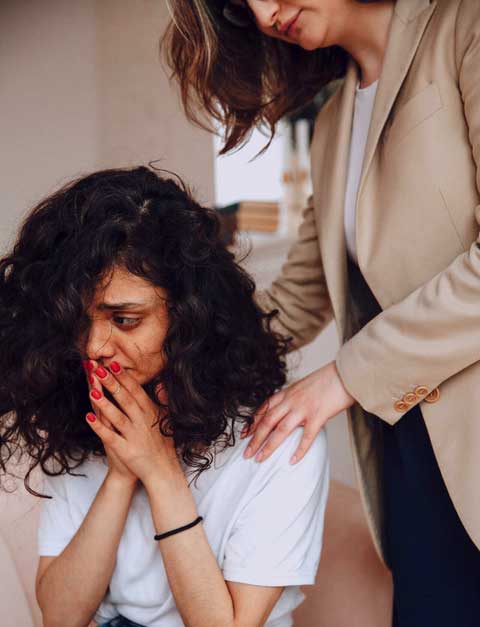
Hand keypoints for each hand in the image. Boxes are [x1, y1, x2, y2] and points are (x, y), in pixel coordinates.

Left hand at [84, 360, 179, 484]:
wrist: (162, 471)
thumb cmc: (163, 444)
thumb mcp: (167, 418)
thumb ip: (163, 399)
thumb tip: (160, 381)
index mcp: (151, 412)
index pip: (136, 391)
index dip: (123, 377)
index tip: (112, 364)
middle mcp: (143, 422)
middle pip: (125, 399)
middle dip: (111, 383)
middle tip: (98, 369)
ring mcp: (134, 436)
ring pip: (117, 416)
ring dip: (104, 403)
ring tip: (92, 390)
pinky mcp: (125, 450)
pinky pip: (110, 437)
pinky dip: (99, 427)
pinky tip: (88, 417)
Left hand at [242, 360, 354, 463]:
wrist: (345, 372)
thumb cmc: (328, 379)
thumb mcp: (305, 385)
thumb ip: (295, 397)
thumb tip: (290, 409)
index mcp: (288, 392)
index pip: (265, 408)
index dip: (253, 422)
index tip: (244, 434)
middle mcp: (292, 400)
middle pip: (267, 421)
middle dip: (255, 438)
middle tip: (246, 453)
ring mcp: (304, 408)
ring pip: (280, 430)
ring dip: (268, 446)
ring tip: (260, 459)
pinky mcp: (318, 415)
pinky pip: (306, 436)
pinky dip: (298, 450)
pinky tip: (292, 461)